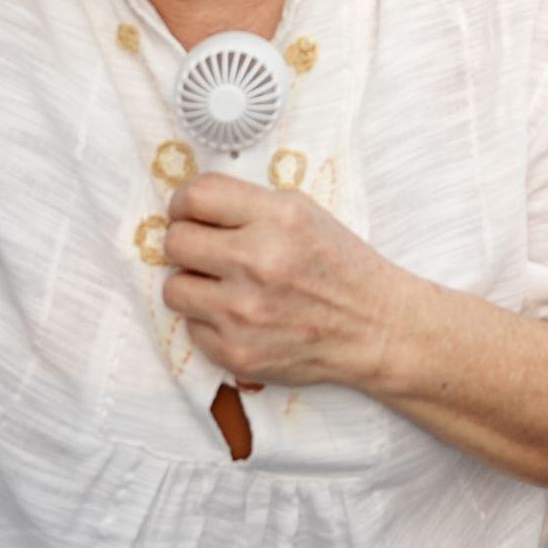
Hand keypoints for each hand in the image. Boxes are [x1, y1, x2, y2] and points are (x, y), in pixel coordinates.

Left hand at [162, 172, 415, 391]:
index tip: (190, 214)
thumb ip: (248, 206)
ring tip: (222, 286)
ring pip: (173, 288)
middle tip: (206, 251)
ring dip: (194, 285)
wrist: (373, 327)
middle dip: (187, 243)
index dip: (184, 203)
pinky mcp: (236, 352)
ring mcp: (243, 312)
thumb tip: (187, 208)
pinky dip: (210, 321)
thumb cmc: (337, 265)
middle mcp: (258, 261)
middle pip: (176, 242)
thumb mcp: (305, 213)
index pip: (196, 196)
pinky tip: (241, 316)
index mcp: (279, 217)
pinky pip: (192, 327)